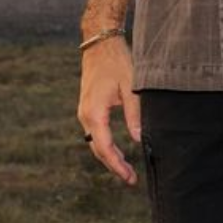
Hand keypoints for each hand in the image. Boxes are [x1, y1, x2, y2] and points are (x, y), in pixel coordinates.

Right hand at [76, 37, 140, 185]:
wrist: (99, 43)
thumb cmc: (117, 62)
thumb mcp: (131, 88)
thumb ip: (134, 115)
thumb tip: (138, 139)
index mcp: (94, 113)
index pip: (105, 148)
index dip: (117, 166)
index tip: (130, 178)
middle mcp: (85, 115)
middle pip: (98, 149)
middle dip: (114, 166)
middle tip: (131, 179)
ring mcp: (84, 111)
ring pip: (94, 142)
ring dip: (109, 157)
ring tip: (126, 169)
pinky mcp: (87, 107)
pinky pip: (94, 133)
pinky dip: (104, 145)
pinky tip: (117, 151)